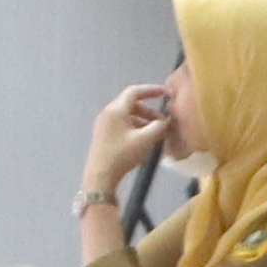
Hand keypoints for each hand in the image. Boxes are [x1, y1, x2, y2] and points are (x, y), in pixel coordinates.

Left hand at [81, 79, 176, 195]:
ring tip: (156, 132)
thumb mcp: (145, 140)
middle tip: (163, 120)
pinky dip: (135, 126)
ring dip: (143, 119)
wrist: (100, 176)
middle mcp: (108, 113)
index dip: (151, 90)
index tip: (165, 93)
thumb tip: (166, 120)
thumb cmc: (122, 155)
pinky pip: (122, 124)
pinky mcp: (104, 134)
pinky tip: (144, 138)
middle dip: (149, 110)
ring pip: (127, 115)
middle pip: (131, 103)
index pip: (135, 92)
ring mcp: (104, 124)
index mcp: (116, 110)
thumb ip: (159, 126)